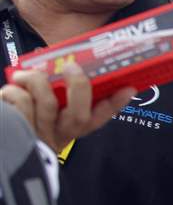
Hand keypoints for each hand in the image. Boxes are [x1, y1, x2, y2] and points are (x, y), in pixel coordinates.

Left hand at [1, 64, 134, 152]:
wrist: (2, 147)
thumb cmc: (24, 118)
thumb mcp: (46, 110)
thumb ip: (55, 90)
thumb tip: (54, 58)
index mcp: (73, 127)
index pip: (101, 116)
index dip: (116, 102)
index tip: (128, 87)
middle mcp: (61, 133)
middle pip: (79, 113)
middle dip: (78, 86)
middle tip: (71, 67)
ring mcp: (42, 134)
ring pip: (47, 103)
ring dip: (35, 81)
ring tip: (24, 75)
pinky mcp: (22, 132)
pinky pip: (22, 104)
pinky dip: (14, 91)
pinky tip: (10, 91)